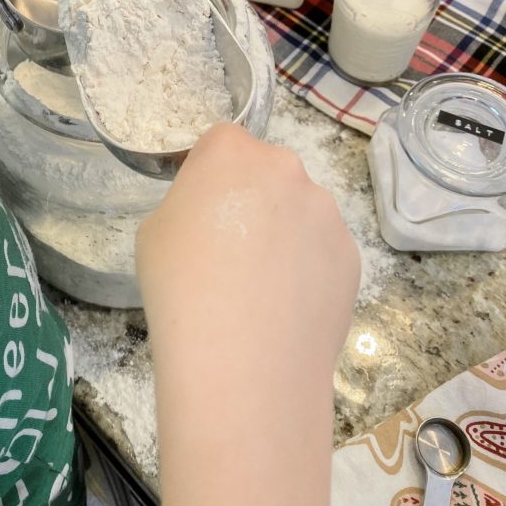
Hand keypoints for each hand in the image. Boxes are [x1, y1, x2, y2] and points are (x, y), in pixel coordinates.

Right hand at [136, 124, 359, 505]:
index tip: (200, 213)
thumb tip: (214, 217)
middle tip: (229, 252)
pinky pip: (322, 251)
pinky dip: (307, 270)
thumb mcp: (155, 232)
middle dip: (251, 200)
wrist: (243, 363)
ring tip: (261, 291)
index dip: (209, 176)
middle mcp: (287, 168)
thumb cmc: (181, 287)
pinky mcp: (351, 254)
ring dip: (283, 234)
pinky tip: (286, 309)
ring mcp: (326, 212)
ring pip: (300, 212)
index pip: (221, 143)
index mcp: (232, 152)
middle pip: (266, 172)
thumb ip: (188, 204)